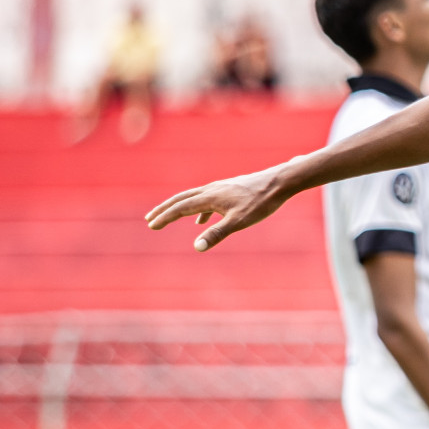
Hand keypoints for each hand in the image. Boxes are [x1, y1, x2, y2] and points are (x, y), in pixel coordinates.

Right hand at [146, 167, 288, 250]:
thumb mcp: (239, 221)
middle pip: (181, 199)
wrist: (280, 182)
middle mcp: (211, 189)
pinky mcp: (230, 190)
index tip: (151, 226)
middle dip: (164, 209)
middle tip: (149, 219)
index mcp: (209, 197)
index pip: (180, 208)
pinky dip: (198, 210)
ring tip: (168, 217)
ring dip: (178, 207)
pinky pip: (207, 199)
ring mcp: (220, 188)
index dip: (165, 217)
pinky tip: (201, 220)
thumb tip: (196, 247)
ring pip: (193, 197)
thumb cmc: (261, 202)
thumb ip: (217, 233)